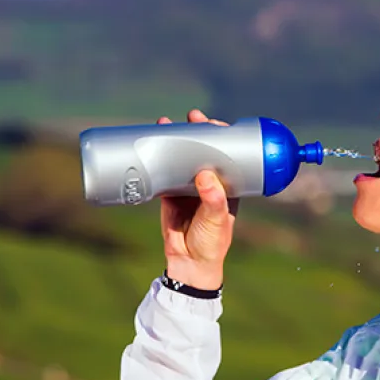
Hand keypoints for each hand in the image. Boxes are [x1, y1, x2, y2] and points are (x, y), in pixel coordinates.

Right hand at [158, 109, 239, 289]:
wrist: (189, 263)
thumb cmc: (212, 243)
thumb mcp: (217, 220)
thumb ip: (213, 200)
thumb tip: (204, 175)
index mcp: (228, 186)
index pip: (228, 155)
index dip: (222, 138)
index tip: (215, 123)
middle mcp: (209, 183)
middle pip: (204, 151)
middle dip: (197, 132)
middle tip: (193, 117)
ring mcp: (188, 187)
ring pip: (182, 158)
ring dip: (175, 140)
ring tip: (167, 123)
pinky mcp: (169, 194)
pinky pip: (163, 171)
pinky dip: (158, 157)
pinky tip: (152, 143)